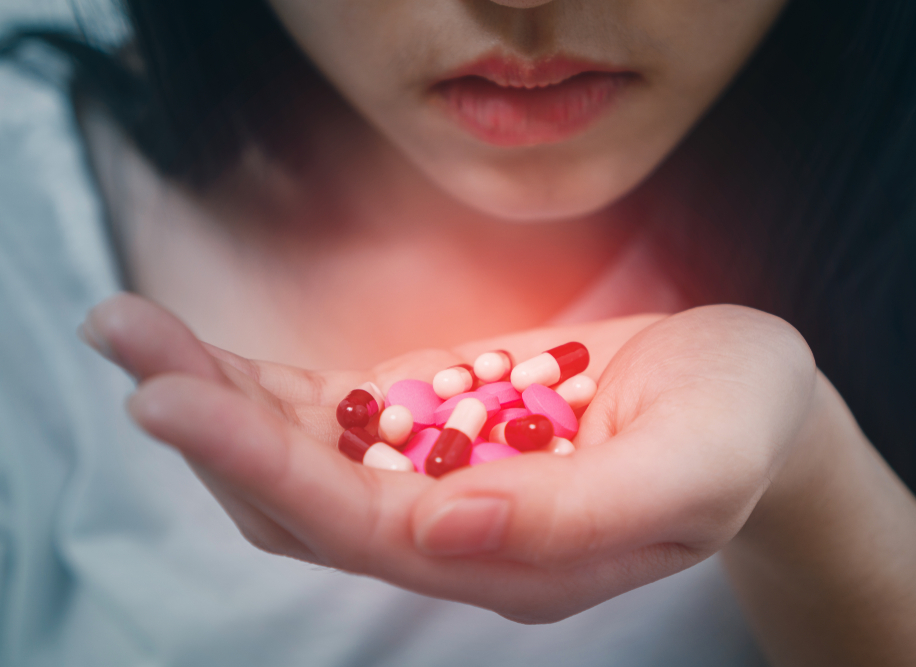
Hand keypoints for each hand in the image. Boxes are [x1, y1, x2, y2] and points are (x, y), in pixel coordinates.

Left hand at [80, 293, 816, 622]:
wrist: (747, 395)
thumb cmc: (738, 426)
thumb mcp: (695, 468)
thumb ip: (579, 518)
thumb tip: (441, 534)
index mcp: (519, 564)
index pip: (367, 530)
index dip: (267, 468)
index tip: (175, 400)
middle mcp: (459, 536)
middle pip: (305, 502)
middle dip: (213, 427)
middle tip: (128, 342)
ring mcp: (441, 478)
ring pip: (301, 460)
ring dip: (219, 398)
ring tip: (135, 330)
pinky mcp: (438, 425)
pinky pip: (333, 418)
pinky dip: (264, 386)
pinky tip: (207, 352)